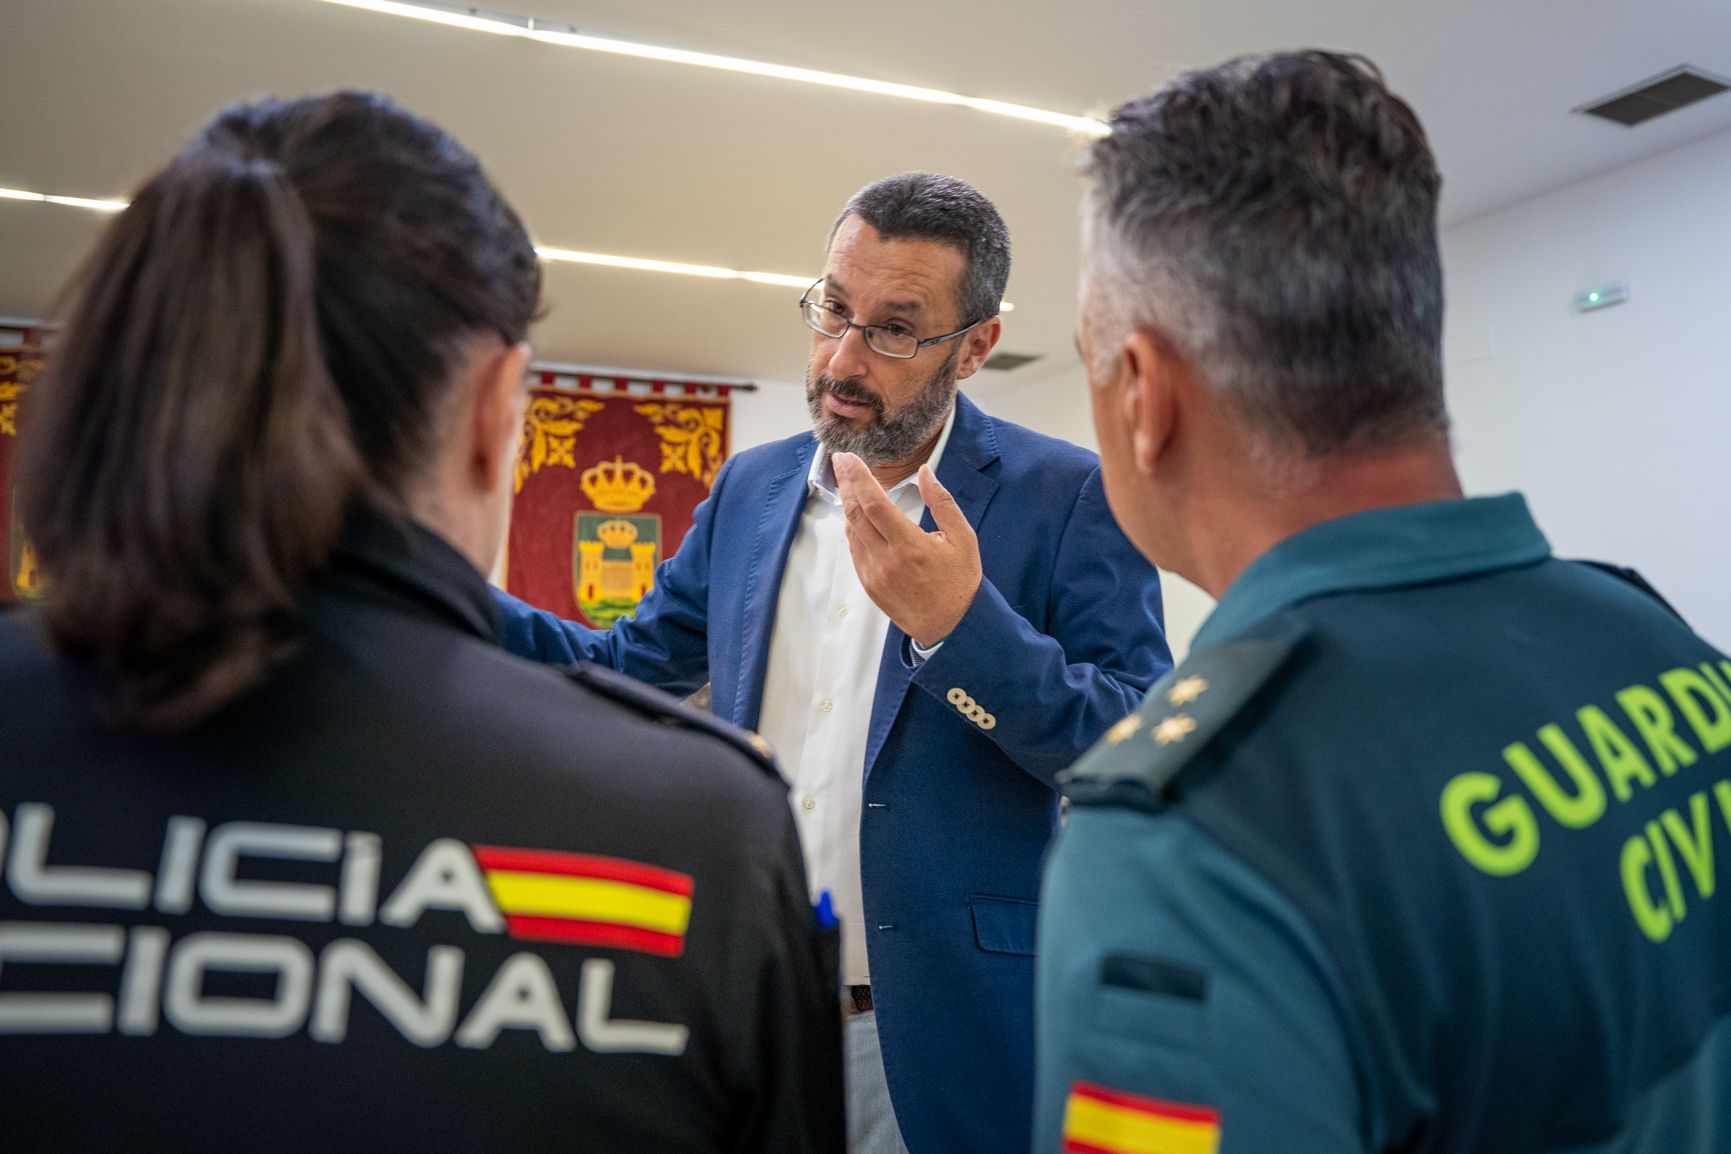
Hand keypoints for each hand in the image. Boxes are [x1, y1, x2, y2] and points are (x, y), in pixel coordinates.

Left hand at [834, 452, 981, 647]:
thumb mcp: (963, 538)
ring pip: (851, 531)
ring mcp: (874, 574)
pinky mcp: (869, 584)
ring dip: (847, 503)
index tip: (848, 458)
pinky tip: (856, 513)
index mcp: (910, 546)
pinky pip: (854, 549)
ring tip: (847, 481)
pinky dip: (853, 527)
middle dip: (846, 483)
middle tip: (841, 461)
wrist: (952, 626)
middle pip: (856, 513)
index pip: (874, 503)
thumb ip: (942, 503)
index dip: (858, 478)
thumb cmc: (959, 582)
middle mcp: (886, 560)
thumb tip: (925, 473)